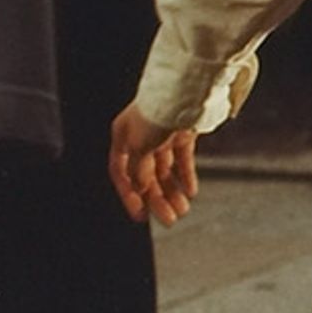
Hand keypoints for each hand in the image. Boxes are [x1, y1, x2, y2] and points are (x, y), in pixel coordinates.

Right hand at [109, 105, 200, 225]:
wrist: (184, 92)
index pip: (121, 172)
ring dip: (173, 191)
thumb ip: (138, 170)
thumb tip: (140, 187)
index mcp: (122, 136)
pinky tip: (190, 192)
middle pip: (146, 174)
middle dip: (157, 198)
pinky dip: (186, 176)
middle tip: (169, 220)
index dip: (129, 195)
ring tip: (182, 210)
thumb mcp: (139, 147)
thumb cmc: (155, 115)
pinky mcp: (184, 132)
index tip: (140, 215)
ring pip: (166, 169)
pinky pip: (183, 159)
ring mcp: (163, 133)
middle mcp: (141, 135)